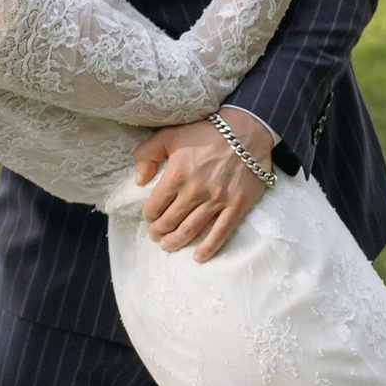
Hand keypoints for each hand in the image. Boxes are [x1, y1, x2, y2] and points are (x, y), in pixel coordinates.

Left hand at [130, 110, 273, 261]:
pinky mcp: (236, 206)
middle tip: (156, 235)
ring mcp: (217, 201)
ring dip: (175, 242)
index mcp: (176, 175)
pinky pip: (220, 233)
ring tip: (168, 245)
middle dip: (159, 232)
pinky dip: (208, 248)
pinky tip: (198, 257)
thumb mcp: (170, 134)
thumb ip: (146, 154)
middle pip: (170, 222)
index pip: (154, 206)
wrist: (247, 129)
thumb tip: (139, 180)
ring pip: (190, 231)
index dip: (148, 215)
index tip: (150, 217)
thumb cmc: (207, 130)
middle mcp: (195, 191)